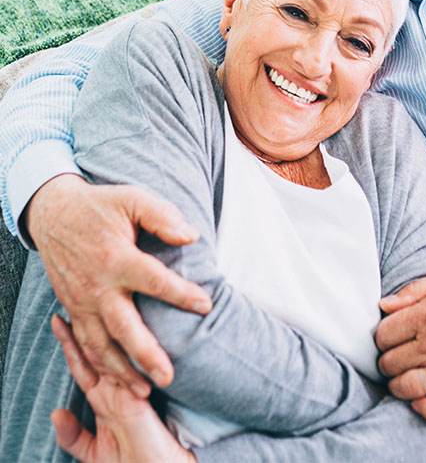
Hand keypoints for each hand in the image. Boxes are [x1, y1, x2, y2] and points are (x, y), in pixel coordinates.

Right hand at [26, 173, 211, 393]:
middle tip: (168, 377)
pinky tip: (113, 378)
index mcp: (117, 258)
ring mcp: (82, 302)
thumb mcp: (132, 198)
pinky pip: (83, 343)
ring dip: (121, 371)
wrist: (54, 213)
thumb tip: (191, 237)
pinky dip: (98, 364)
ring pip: (101, 346)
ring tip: (142, 391)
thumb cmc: (100, 206)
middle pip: (125, 329)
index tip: (206, 306)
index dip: (182, 295)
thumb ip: (162, 216)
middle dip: (147, 356)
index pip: (155, 281)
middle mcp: (98, 286)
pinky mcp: (72, 308)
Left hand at [51, 315, 195, 462]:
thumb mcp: (97, 454)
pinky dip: (111, 352)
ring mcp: (128, 393)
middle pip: (95, 353)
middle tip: (70, 300)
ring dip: (96, 332)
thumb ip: (75, 436)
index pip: (85, 366)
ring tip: (84, 305)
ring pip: (109, 356)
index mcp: (106, 402)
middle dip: (79, 328)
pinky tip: (105, 332)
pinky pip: (121, 372)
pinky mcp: (137, 401)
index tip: (58, 321)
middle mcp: (117, 392)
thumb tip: (55, 414)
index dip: (70, 345)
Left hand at [376, 272, 425, 420]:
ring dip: (398, 385)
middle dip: (388, 360)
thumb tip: (383, 306)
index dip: (382, 337)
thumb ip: (410, 292)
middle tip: (395, 356)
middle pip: (391, 363)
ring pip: (408, 387)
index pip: (384, 335)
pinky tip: (420, 401)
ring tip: (402, 378)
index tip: (390, 338)